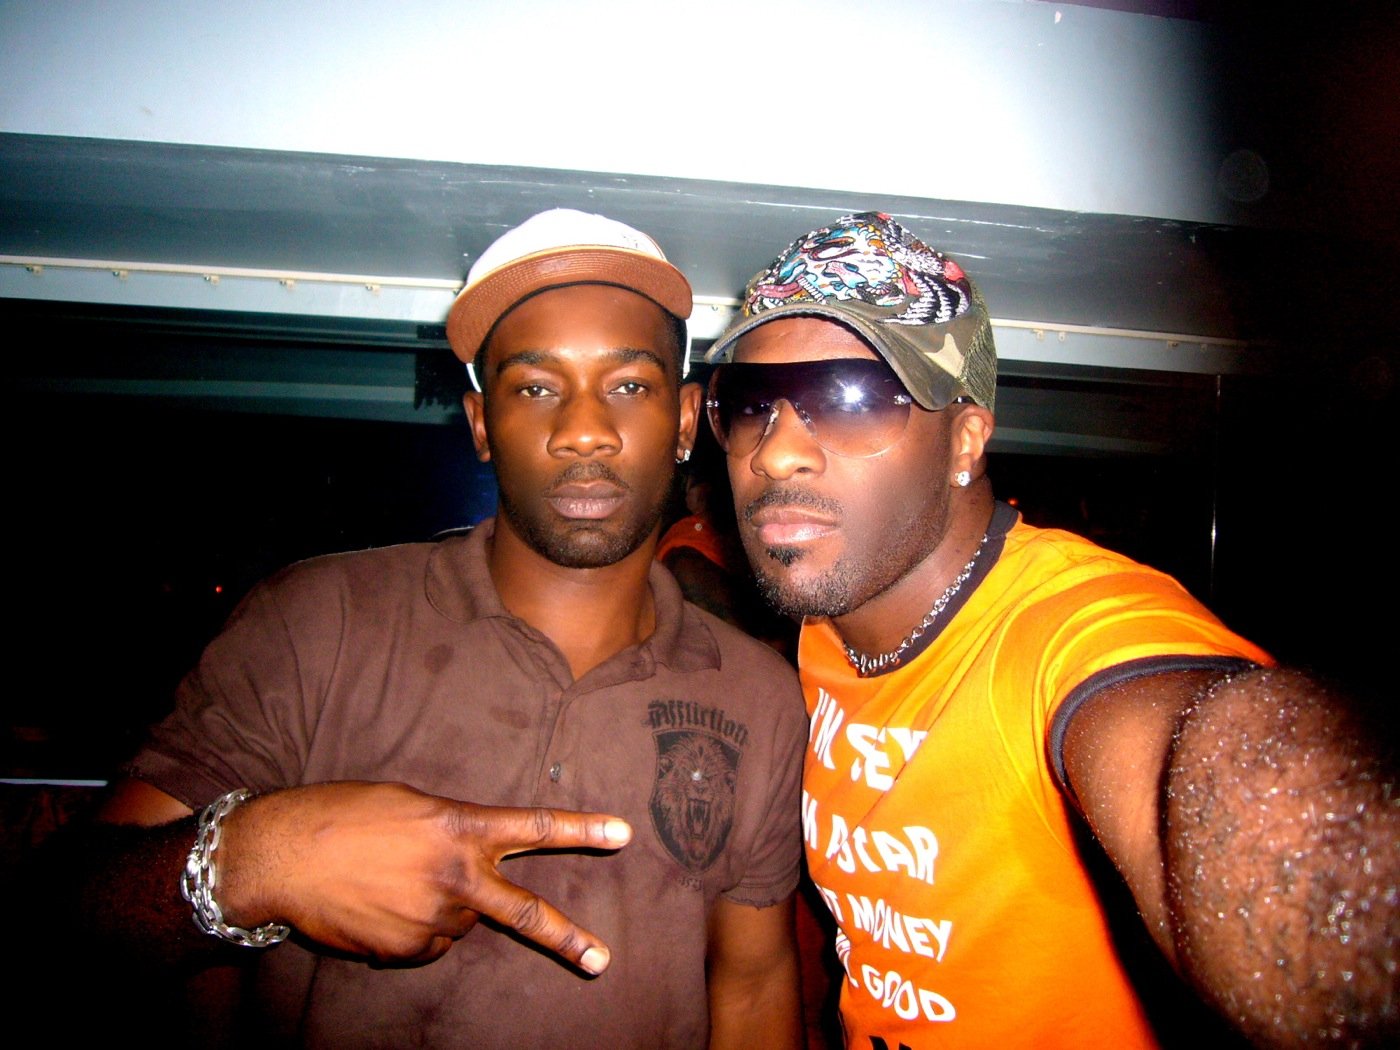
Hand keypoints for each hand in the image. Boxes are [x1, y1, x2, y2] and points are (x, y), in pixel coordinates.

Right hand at [214, 781, 631, 970]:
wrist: (281, 857)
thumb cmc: (343, 815)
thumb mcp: (410, 804)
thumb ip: (453, 832)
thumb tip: (472, 863)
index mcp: (459, 827)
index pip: (534, 827)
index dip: (582, 829)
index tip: (622, 833)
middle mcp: (456, 877)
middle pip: (525, 913)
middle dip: (567, 938)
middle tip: (602, 959)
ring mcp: (432, 919)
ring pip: (461, 923)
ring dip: (443, 908)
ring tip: (394, 883)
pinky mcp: (406, 950)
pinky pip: (428, 943)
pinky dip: (414, 929)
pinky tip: (380, 905)